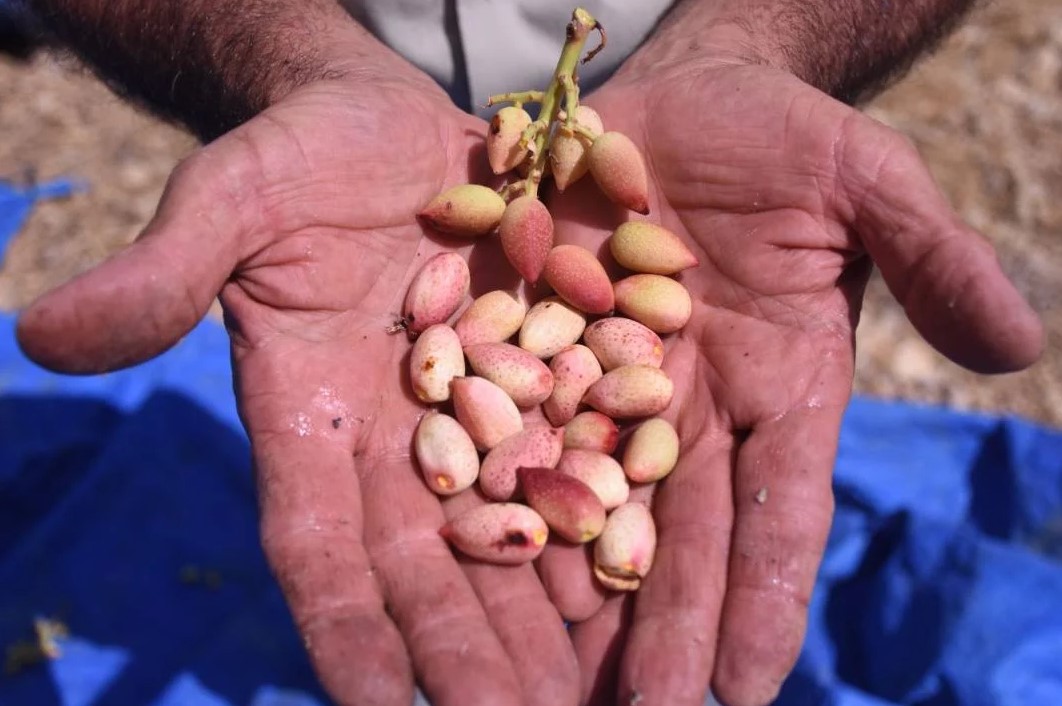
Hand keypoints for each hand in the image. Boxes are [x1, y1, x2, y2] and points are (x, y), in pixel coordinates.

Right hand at [16, 76, 581, 704]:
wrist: (384, 125)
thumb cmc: (293, 157)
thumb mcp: (228, 203)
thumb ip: (163, 273)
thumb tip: (37, 333)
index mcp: (308, 418)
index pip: (320, 552)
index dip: (347, 636)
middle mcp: (396, 437)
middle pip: (431, 566)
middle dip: (472, 654)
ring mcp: (478, 408)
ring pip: (513, 529)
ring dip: (547, 615)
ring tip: (595, 687)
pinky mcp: (546, 363)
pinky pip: (581, 450)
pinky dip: (609, 514)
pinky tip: (643, 576)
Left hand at [539, 59, 1042, 704]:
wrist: (679, 100)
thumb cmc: (781, 138)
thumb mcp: (864, 181)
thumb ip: (931, 256)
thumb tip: (1017, 345)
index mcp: (786, 387)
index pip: (781, 514)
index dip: (764, 600)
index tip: (746, 690)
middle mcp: (695, 407)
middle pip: (682, 536)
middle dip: (666, 632)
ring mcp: (610, 382)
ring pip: (595, 505)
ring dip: (578, 597)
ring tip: (556, 686)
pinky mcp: (536, 343)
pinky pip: (518, 428)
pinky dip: (505, 495)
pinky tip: (480, 566)